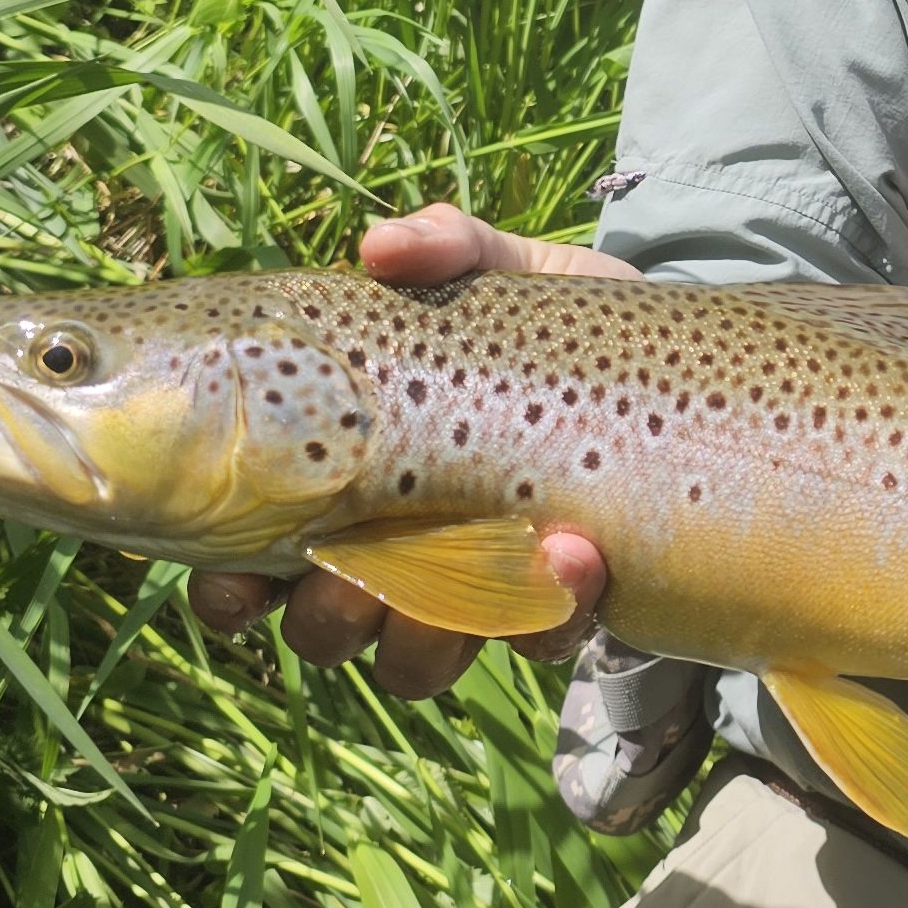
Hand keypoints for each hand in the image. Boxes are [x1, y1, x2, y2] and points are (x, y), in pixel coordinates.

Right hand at [186, 201, 637, 696]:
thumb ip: (447, 245)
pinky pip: (536, 644)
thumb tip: (379, 247)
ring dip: (430, 633)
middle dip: (328, 618)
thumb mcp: (506, 270)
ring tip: (485, 560)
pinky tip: (584, 554)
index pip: (249, 562)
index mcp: (347, 480)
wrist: (681, 362)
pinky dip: (550, 610)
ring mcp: (477, 589)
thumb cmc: (559, 318)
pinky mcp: (560, 608)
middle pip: (319, 629)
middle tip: (353, 574)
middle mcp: (396, 553)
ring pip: (411, 662)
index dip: (226, 590)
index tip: (234, 582)